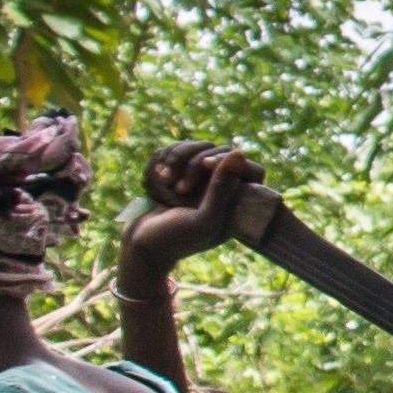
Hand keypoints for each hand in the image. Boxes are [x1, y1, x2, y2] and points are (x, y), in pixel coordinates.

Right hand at [122, 140, 263, 279]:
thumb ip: (221, 189)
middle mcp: (221, 188)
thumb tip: (238, 153)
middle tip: (178, 188)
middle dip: (193, 162)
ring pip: (194, 145)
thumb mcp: (203, 220)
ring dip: (174, 160)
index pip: (252, 170)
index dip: (230, 162)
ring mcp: (199, 178)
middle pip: (219, 150)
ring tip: (164, 182)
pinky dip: (161, 160)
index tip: (207, 165)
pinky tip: (157, 179)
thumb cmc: (175, 240)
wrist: (140, 246)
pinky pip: (174, 149)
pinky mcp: (177, 172)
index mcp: (236, 203)